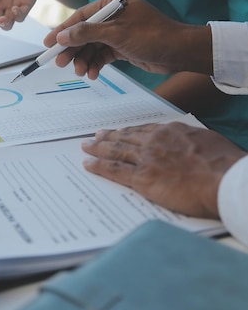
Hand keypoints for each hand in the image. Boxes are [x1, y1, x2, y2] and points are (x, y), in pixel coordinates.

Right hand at [43, 0, 211, 78]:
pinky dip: (96, 64)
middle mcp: (114, 14)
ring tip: (81, 73)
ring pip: (93, 46)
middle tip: (60, 63)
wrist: (180, 53)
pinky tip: (93, 74)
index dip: (63, 31)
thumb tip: (62, 36)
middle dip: (73, 49)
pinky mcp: (123, 46)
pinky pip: (103, 54)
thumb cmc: (153, 36)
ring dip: (85, 60)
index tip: (48, 44)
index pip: (81, 16)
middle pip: (85, 32)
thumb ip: (87, 33)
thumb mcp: (116, 34)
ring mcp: (119, 31)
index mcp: (114, 1)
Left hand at [81, 122, 244, 217]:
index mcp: (171, 131)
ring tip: (86, 147)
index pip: (143, 130)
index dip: (128, 131)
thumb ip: (191, 142)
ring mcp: (146, 159)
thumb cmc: (223, 163)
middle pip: (125, 138)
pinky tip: (88, 164)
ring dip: (98, 148)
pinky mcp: (142, 178)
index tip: (120, 131)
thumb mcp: (206, 141)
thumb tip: (189, 146)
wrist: (223, 179)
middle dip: (108, 137)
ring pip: (115, 151)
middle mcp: (154, 141)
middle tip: (95, 136)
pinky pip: (114, 170)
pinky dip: (99, 166)